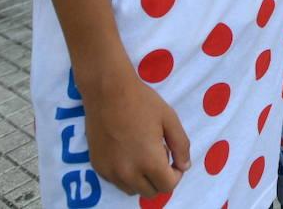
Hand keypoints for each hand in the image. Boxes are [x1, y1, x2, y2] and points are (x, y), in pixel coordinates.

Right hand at [82, 66, 190, 197]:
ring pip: (132, 190)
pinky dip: (126, 174)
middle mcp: (128, 173)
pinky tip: (127, 152)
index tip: (173, 159)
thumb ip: (181, 145)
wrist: (107, 91)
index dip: (176, 175)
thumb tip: (184, 166)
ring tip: (142, 153)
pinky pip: (117, 181)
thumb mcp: (170, 119)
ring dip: (142, 179)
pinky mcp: (98, 166)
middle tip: (159, 154)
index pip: (168, 186)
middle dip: (160, 178)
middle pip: (151, 192)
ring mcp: (110, 171)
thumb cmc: (142, 102)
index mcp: (149, 161)